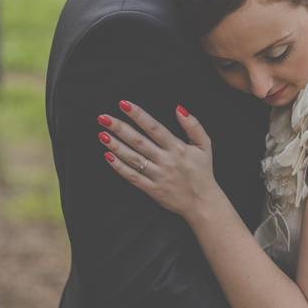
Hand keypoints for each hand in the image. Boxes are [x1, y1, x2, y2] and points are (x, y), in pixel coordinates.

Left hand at [97, 100, 219, 218]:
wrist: (203, 202)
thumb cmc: (203, 171)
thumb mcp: (205, 145)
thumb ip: (193, 125)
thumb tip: (179, 108)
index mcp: (177, 148)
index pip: (154, 127)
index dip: (138, 115)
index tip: (124, 105)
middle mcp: (166, 160)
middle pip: (139, 141)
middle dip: (120, 128)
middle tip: (103, 118)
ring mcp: (158, 175)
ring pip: (133, 158)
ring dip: (116, 146)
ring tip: (102, 134)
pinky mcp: (152, 189)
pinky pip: (132, 177)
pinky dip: (119, 167)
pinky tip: (108, 156)